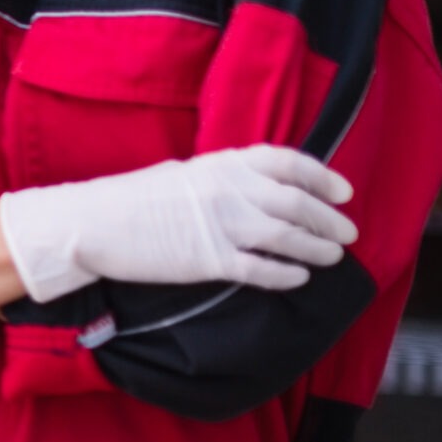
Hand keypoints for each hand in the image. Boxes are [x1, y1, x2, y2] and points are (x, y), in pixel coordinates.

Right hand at [0, 145, 358, 302]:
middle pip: (297, 203)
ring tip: (331, 256)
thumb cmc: (132, 199)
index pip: (288, 163)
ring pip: (288, 237)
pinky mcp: (210, 260)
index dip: (322, 177)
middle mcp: (229, 190)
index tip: (342, 191)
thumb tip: (259, 194)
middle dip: (329, 219)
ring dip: (317, 248)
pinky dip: (287, 274)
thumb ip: (224, 181)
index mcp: (222, 163)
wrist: (93, 222)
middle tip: (347, 232)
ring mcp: (221, 225)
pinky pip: (262, 270)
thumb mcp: (184, 175)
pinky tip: (299, 278)